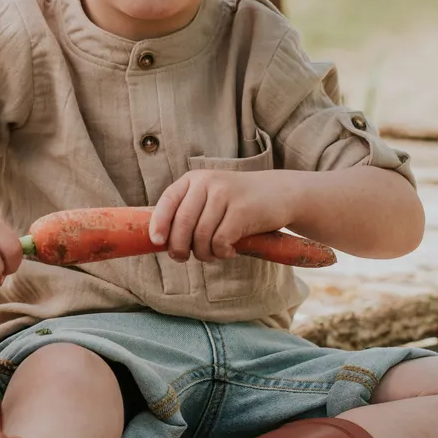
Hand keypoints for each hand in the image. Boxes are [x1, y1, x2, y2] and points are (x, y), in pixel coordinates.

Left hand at [149, 171, 297, 262]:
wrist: (280, 193)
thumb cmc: (238, 202)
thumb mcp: (210, 197)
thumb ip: (188, 212)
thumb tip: (162, 241)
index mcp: (194, 180)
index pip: (168, 201)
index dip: (159, 223)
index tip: (157, 242)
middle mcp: (208, 183)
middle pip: (182, 223)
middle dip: (179, 247)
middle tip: (183, 258)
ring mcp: (225, 195)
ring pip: (201, 236)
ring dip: (204, 253)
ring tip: (213, 254)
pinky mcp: (242, 210)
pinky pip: (220, 241)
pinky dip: (222, 253)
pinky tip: (230, 250)